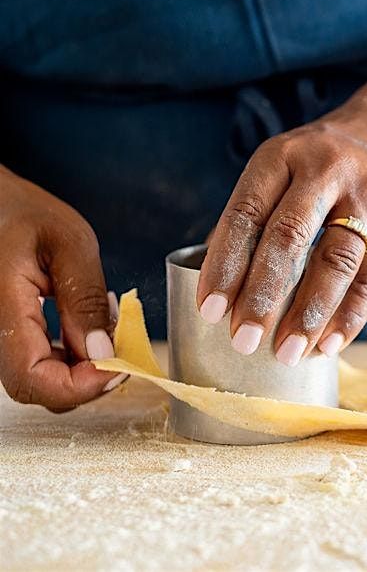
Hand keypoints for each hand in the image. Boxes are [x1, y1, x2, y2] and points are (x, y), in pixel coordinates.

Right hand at [0, 170, 123, 410]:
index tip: (120, 366)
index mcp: (1, 308)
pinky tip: (82, 326)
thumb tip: (104, 354)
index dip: (80, 386)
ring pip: (37, 379)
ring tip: (101, 324)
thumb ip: (85, 300)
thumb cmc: (23, 212)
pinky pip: (34, 362)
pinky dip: (67, 357)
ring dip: (79, 367)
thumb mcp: (70, 243)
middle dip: (87, 378)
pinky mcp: (5, 333)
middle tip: (120, 343)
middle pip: (36, 387)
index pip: (32, 378)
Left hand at [197, 95, 366, 364]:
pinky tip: (330, 344)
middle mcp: (325, 171)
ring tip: (288, 352)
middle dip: (263, 296)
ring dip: (309, 314)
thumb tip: (214, 275)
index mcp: (283, 156)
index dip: (225, 264)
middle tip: (243, 341)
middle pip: (289, 238)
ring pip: (335, 260)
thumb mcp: (285, 163)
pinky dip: (351, 315)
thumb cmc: (326, 158)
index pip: (246, 213)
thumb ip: (255, 212)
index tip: (210, 310)